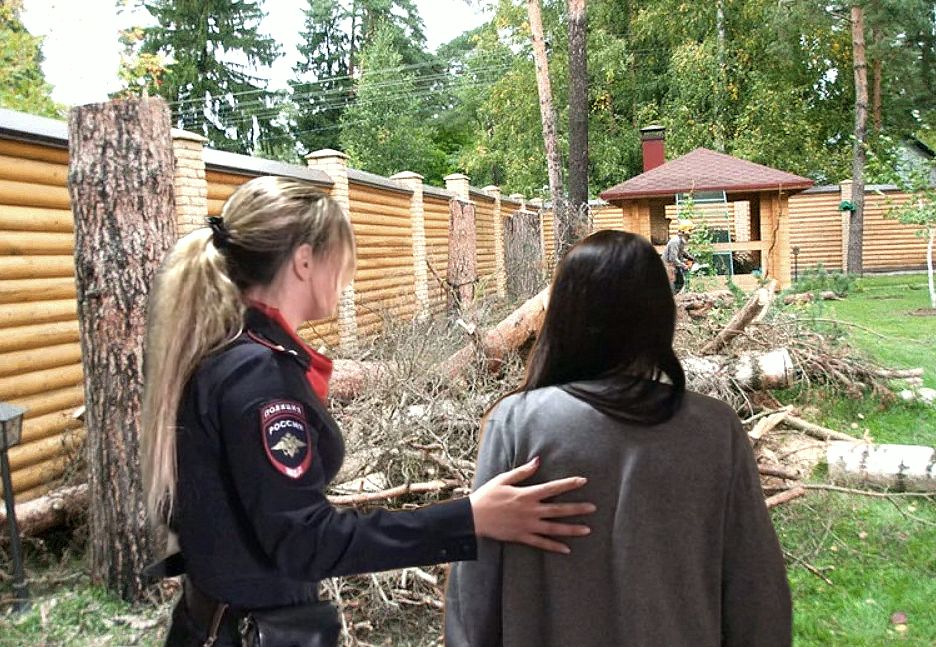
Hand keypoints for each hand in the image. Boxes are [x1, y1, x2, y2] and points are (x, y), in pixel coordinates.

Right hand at [469, 457, 594, 553]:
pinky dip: (554, 546)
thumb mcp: (503, 479)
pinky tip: (567, 549)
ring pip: (554, 528)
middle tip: (593, 508)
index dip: (569, 484)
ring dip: (571, 529)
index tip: (583, 481)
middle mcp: (530, 510)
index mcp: (526, 494)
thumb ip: (523, 472)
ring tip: (587, 530)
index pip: (553, 488)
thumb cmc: (487, 495)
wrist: (472, 517)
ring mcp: (527, 525)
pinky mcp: (521, 537)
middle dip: (577, 509)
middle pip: (558, 510)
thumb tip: (538, 461)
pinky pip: (541, 543)